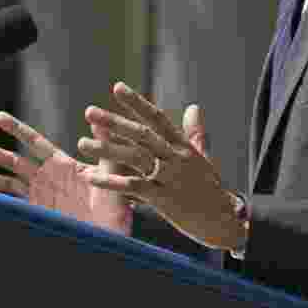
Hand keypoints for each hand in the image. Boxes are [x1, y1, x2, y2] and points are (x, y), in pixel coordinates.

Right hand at [0, 111, 133, 234]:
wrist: (112, 235)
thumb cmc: (117, 203)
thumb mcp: (111, 169)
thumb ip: (103, 144)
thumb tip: (100, 116)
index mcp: (64, 165)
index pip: (36, 143)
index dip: (17, 130)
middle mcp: (48, 179)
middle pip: (14, 161)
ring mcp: (41, 197)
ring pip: (8, 182)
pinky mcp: (39, 212)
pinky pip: (14, 202)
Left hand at [77, 81, 245, 250]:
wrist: (224, 219)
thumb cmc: (211, 189)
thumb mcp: (203, 157)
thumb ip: (194, 132)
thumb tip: (194, 107)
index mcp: (183, 145)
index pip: (157, 118)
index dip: (137, 102)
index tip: (117, 88)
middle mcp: (176, 157)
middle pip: (142, 134)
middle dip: (115, 122)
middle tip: (90, 111)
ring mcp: (170, 177)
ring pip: (135, 157)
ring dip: (107, 149)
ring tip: (83, 143)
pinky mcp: (164, 199)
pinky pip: (133, 187)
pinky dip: (111, 181)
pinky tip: (92, 177)